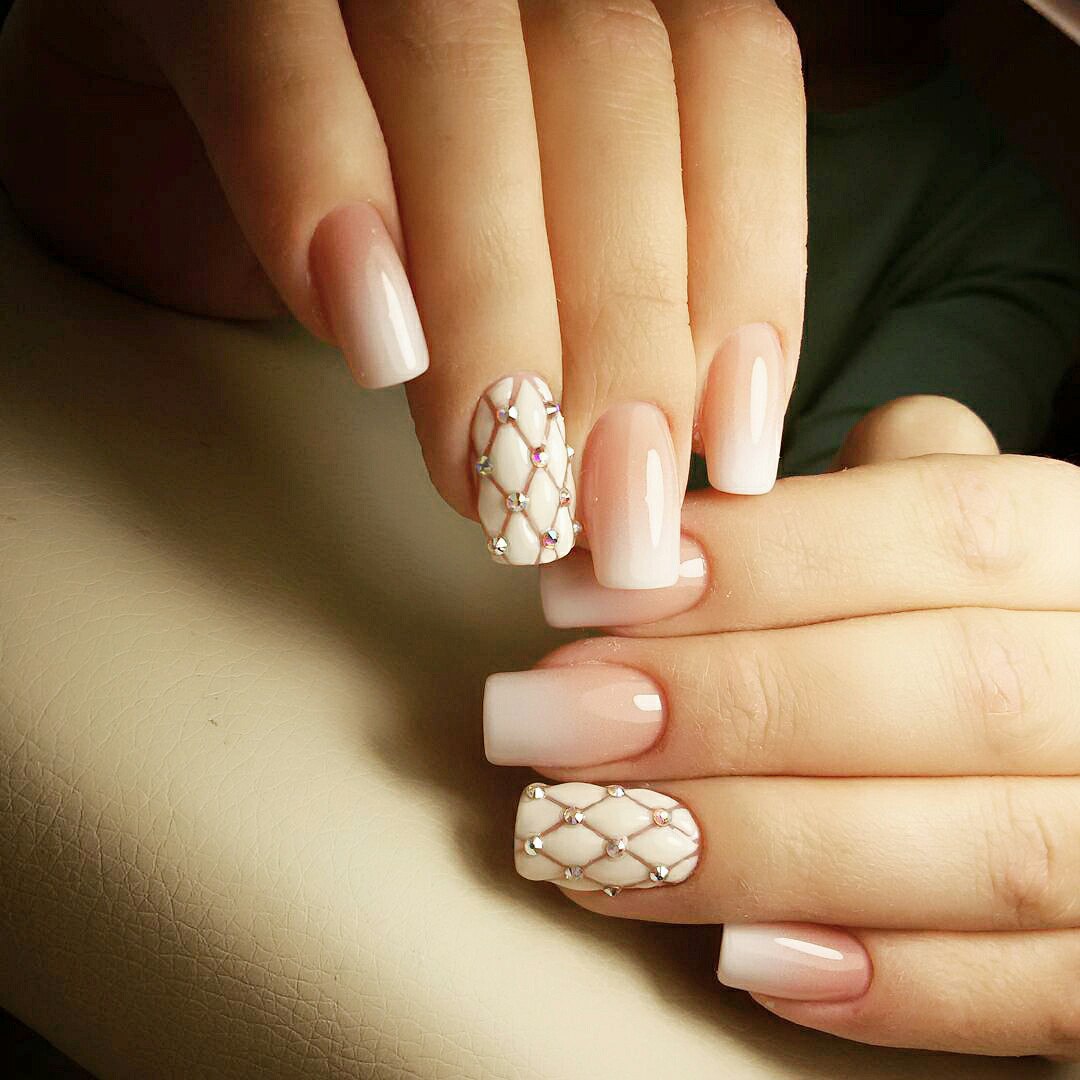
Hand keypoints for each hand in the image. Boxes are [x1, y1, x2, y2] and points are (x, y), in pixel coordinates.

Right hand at [0, 0, 806, 574]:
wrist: (145, 128)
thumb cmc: (359, 207)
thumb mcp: (505, 265)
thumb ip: (592, 305)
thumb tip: (664, 452)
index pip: (728, 77)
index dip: (747, 267)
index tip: (725, 449)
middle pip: (609, 86)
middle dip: (621, 324)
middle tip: (601, 505)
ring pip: (468, 67)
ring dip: (494, 298)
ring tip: (493, 470)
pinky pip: (276, 49)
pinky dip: (326, 188)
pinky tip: (372, 344)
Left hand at [485, 395, 1079, 1057]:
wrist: (1076, 738)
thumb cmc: (971, 621)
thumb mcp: (939, 529)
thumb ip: (849, 500)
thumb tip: (661, 507)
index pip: (942, 528)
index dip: (753, 562)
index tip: (580, 594)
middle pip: (955, 688)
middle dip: (727, 708)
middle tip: (545, 720)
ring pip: (987, 850)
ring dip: (760, 849)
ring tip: (584, 836)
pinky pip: (1039, 992)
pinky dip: (889, 984)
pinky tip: (741, 960)